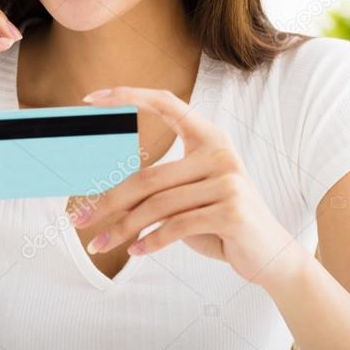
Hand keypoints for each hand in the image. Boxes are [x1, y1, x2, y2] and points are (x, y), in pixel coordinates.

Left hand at [68, 86, 308, 287]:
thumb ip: (160, 189)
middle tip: (79, 219)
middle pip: (148, 177)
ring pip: (158, 206)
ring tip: (98, 245)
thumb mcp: (190, 199)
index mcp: (210, 138)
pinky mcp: (231, 210)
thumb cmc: (222, 223)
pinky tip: (136, 251)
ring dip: (123, 229)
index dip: (130, 96)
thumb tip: (104, 194)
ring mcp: (228, 181)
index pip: (167, 103)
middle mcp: (220, 153)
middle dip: (108, 202)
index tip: (92, 98)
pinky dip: (151, 242)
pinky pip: (177, 226)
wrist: (270, 254)